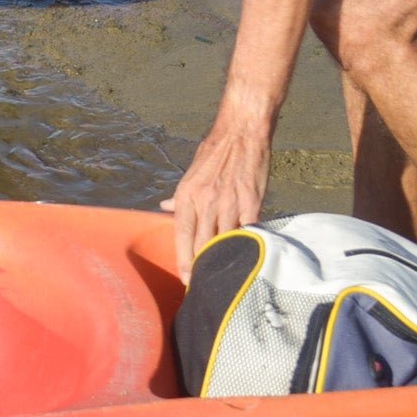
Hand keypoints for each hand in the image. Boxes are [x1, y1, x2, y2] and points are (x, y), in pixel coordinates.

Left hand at [163, 110, 274, 277]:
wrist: (241, 133)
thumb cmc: (215, 152)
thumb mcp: (191, 172)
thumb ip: (180, 195)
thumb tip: (164, 207)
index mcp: (188, 195)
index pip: (182, 236)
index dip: (183, 260)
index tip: (185, 278)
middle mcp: (207, 202)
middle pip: (203, 244)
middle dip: (203, 266)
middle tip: (204, 283)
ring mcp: (230, 203)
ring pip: (225, 242)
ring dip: (224, 260)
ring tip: (225, 275)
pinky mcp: (252, 203)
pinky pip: (248, 231)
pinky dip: (247, 244)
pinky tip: (247, 256)